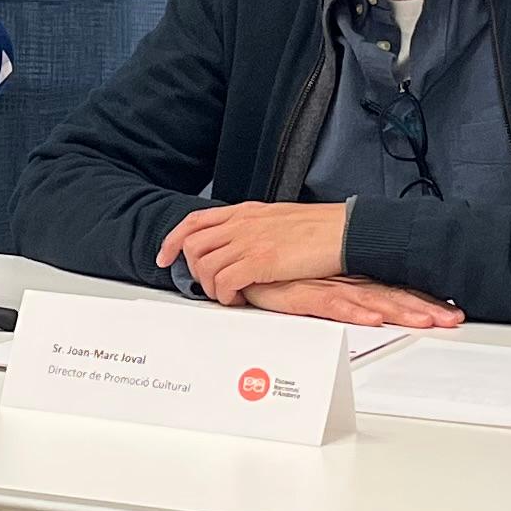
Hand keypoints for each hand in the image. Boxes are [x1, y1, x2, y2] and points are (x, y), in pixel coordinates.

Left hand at [158, 201, 348, 306]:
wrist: (345, 230)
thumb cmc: (319, 228)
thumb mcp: (278, 219)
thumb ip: (254, 228)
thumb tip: (240, 244)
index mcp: (245, 212)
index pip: (195, 221)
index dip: (173, 239)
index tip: (165, 256)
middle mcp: (242, 223)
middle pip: (194, 245)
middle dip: (194, 270)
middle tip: (209, 285)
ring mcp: (250, 241)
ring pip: (206, 266)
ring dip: (211, 286)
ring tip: (228, 295)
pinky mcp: (261, 261)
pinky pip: (225, 280)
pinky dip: (225, 294)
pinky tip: (238, 298)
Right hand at [240, 275, 460, 328]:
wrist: (241, 255)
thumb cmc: (278, 270)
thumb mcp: (316, 284)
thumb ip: (342, 294)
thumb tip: (371, 305)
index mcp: (350, 278)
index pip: (394, 289)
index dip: (422, 299)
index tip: (451, 309)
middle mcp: (343, 280)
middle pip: (392, 295)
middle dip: (424, 307)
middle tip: (453, 318)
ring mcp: (325, 286)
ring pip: (370, 300)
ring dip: (400, 311)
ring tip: (427, 321)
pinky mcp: (301, 294)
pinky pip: (331, 305)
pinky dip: (354, 312)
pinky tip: (372, 318)